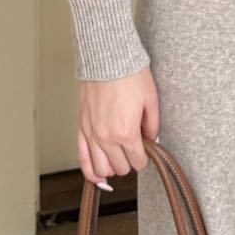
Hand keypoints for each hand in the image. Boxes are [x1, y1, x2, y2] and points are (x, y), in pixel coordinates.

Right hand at [77, 65, 159, 186]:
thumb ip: (153, 126)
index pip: (138, 163)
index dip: (144, 158)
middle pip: (120, 168)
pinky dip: (90, 172)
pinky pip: (82, 159)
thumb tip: (151, 140)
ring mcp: (91, 134)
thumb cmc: (129, 74)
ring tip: (118, 158)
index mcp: (126, 133)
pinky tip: (97, 176)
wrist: (107, 58)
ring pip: (101, 169)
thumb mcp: (151, 99)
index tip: (146, 149)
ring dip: (111, 167)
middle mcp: (106, 138)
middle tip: (134, 149)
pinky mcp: (81, 127)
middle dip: (130, 161)